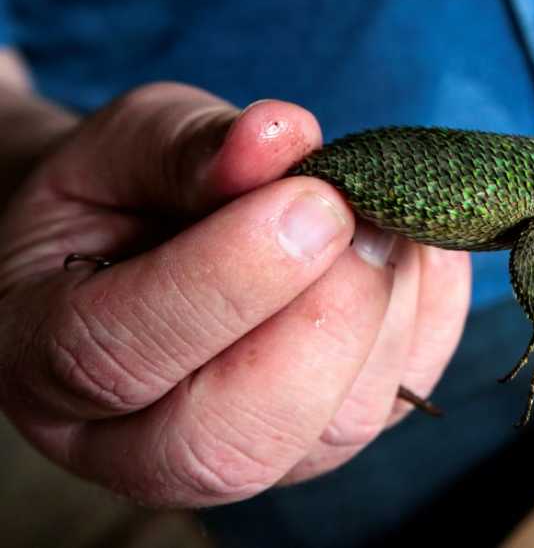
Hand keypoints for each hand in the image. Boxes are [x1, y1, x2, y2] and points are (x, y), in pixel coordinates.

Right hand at [0, 84, 469, 505]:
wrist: (149, 244)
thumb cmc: (121, 194)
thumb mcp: (127, 145)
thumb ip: (189, 143)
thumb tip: (281, 136)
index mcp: (43, 363)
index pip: (117, 356)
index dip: (229, 277)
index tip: (310, 196)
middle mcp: (134, 446)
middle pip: (231, 443)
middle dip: (321, 320)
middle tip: (355, 217)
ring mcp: (246, 457)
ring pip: (337, 427)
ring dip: (386, 304)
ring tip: (373, 215)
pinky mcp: (331, 437)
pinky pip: (408, 390)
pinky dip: (430, 306)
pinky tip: (406, 242)